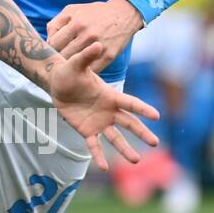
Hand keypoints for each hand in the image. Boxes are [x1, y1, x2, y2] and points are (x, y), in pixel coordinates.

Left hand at [47, 0, 143, 72]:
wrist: (123, 14)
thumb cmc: (93, 13)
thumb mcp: (71, 10)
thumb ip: (56, 24)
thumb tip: (47, 41)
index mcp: (76, 23)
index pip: (54, 43)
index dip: (50, 49)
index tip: (51, 52)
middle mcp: (87, 35)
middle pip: (63, 55)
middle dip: (58, 60)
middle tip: (56, 63)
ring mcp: (98, 46)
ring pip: (76, 64)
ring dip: (70, 67)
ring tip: (66, 67)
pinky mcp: (109, 55)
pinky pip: (92, 70)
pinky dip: (84, 71)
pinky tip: (81, 69)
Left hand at [48, 42, 159, 170]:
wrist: (57, 84)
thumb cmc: (69, 71)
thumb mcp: (76, 63)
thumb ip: (86, 56)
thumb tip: (96, 44)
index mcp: (110, 95)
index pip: (130, 102)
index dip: (142, 109)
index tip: (156, 116)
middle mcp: (109, 111)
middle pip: (129, 123)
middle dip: (141, 132)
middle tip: (155, 143)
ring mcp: (99, 122)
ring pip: (115, 138)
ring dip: (125, 149)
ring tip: (136, 160)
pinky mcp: (87, 130)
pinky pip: (94, 145)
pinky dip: (99, 156)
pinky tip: (103, 168)